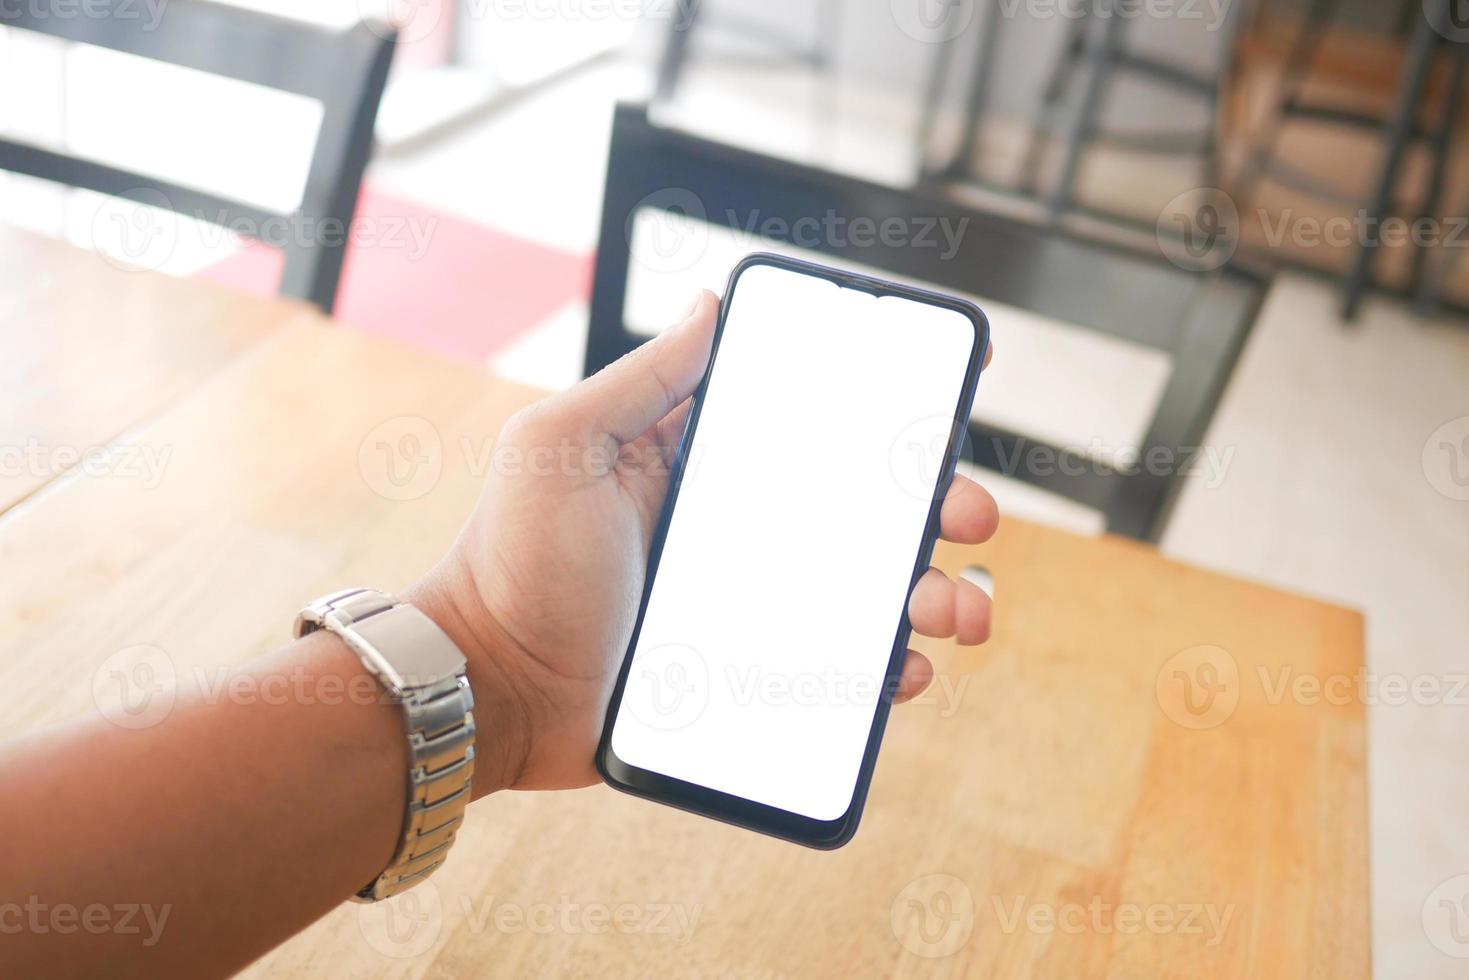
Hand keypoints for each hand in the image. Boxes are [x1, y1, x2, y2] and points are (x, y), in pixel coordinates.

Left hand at [413, 291, 998, 794]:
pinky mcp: (750, 672)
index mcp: (703, 464)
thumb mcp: (563, 444)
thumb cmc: (512, 559)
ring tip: (960, 609)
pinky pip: (840, 669)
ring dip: (930, 593)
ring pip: (865, 591)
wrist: (491, 687)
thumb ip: (641, 378)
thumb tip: (712, 302)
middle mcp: (738, 529)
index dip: (884, 412)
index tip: (945, 398)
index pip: (812, 426)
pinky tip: (910, 666)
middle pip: (862, 509)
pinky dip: (889, 667)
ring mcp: (750, 603)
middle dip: (933, 506)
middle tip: (969, 513)